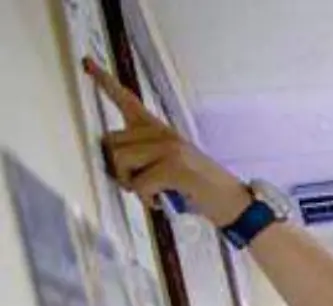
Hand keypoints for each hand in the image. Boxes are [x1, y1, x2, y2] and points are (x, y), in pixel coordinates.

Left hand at [84, 59, 251, 225]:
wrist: (232, 203)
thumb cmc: (197, 188)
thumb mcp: (168, 164)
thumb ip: (142, 155)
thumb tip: (112, 162)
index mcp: (159, 130)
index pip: (127, 100)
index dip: (105, 82)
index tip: (87, 63)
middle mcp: (162, 133)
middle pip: (111, 142)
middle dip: (117, 168)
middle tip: (138, 183)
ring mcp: (169, 148)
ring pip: (120, 162)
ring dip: (131, 184)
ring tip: (152, 192)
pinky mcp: (174, 166)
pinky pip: (138, 184)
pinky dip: (146, 198)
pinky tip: (162, 201)